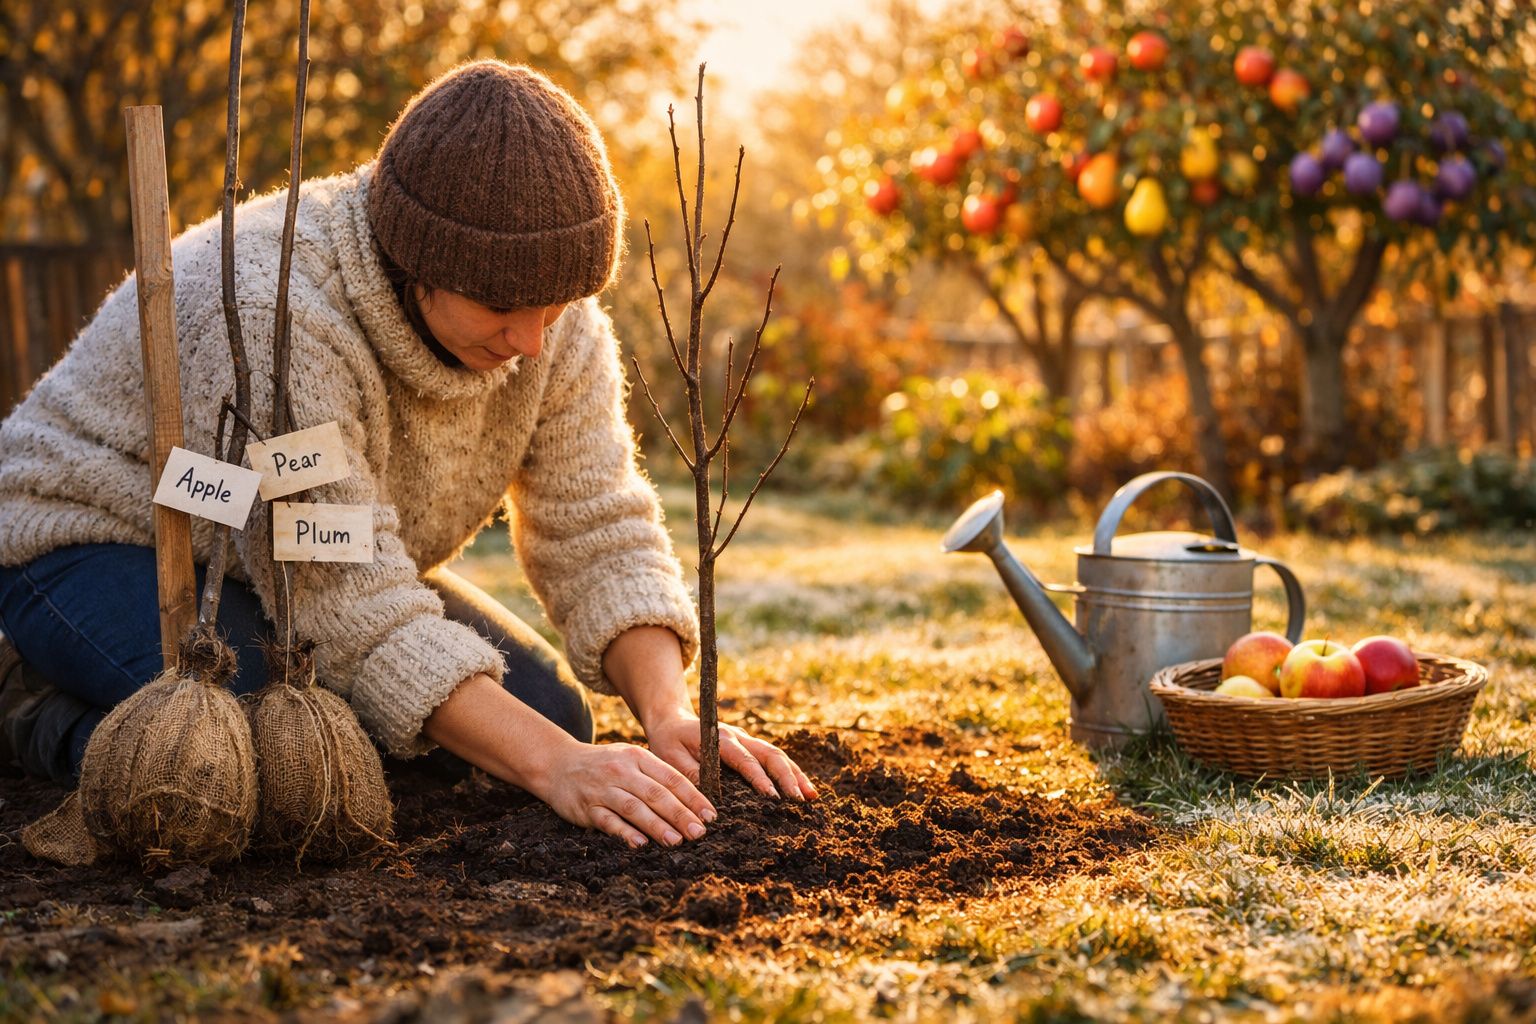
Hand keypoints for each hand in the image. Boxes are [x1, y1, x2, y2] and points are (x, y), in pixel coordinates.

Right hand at [537, 741, 716, 848]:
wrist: (558, 764)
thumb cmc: (604, 765)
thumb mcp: (631, 759)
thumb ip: (657, 775)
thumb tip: (692, 800)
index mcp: (638, 757)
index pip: (671, 778)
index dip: (693, 798)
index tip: (710, 816)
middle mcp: (622, 771)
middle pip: (656, 794)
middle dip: (680, 815)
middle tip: (699, 833)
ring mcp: (603, 789)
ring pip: (634, 808)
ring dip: (657, 826)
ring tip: (676, 841)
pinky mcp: (586, 808)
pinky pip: (608, 821)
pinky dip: (624, 832)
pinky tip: (640, 843)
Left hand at [645, 711, 818, 801]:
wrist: (672, 720)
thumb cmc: (668, 740)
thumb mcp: (669, 755)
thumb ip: (688, 772)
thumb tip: (708, 798)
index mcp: (720, 738)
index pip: (744, 759)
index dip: (759, 778)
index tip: (772, 797)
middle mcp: (739, 737)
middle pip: (770, 754)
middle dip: (787, 777)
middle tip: (799, 800)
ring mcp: (747, 741)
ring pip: (778, 756)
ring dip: (796, 775)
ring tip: (811, 797)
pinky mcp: (751, 748)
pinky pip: (775, 759)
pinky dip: (792, 773)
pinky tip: (805, 790)